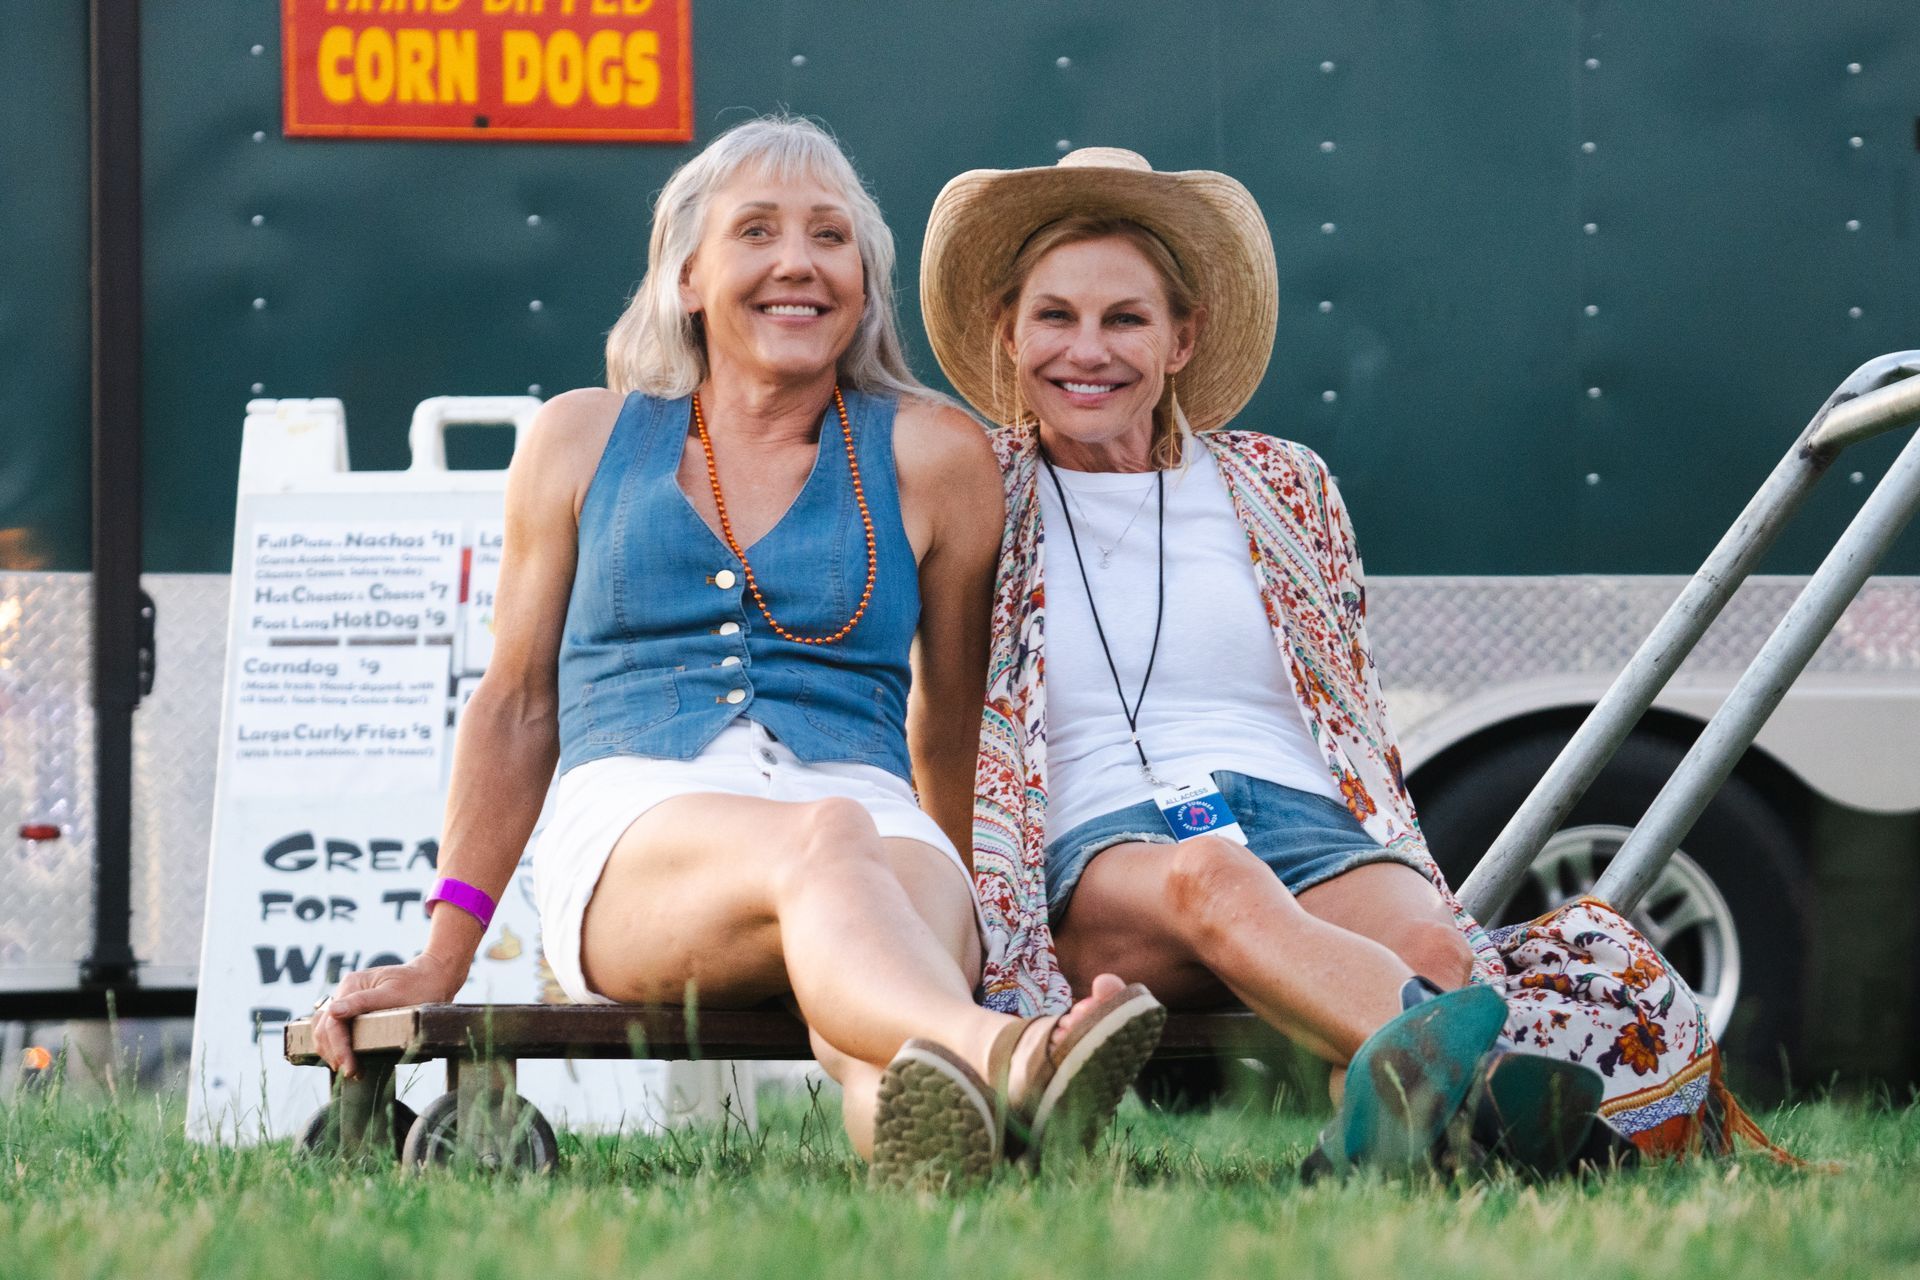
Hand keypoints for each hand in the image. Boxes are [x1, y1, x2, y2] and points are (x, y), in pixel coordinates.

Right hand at [311, 952, 464, 1080]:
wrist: (434, 977)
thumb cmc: (419, 984)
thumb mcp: (394, 993)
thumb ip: (363, 1002)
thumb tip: (333, 1012)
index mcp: (352, 985)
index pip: (333, 1022)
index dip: (339, 1048)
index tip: (349, 1068)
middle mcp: (346, 992)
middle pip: (324, 1027)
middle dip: (334, 1053)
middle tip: (351, 1073)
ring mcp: (348, 1001)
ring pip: (325, 1030)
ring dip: (332, 1051)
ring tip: (350, 1070)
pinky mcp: (355, 1010)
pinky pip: (337, 1030)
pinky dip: (338, 1046)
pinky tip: (350, 1060)